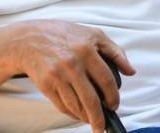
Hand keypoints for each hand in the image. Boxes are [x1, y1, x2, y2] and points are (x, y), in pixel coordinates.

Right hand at [12, 20, 134, 132]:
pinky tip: (77, 113)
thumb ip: (115, 51)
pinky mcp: (46, 85)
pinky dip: (72, 113)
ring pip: (76, 106)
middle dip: (99, 117)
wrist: (29, 39)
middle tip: (103, 125)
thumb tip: (130, 71)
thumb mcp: (93, 34)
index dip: (113, 97)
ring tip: (91, 119)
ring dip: (85, 117)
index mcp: (87, 49)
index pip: (106, 80)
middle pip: (91, 100)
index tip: (114, 105)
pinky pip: (62, 106)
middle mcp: (73, 63)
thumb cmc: (63, 35)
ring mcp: (58, 75)